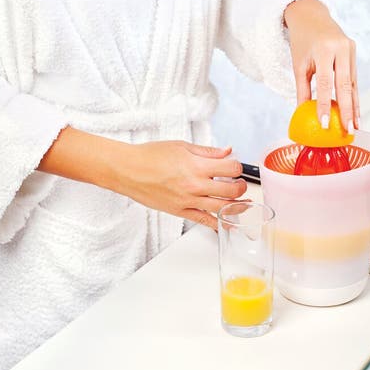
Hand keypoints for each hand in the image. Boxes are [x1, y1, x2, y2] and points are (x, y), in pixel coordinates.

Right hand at [117, 141, 246, 230]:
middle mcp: (194, 185)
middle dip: (241, 187)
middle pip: (231, 191)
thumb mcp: (182, 146)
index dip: (237, 167)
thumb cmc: (151, 156)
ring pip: (221, 209)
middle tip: (240, 183)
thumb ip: (208, 151)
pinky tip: (228, 223)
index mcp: (196, 166)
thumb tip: (227, 151)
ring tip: (242, 201)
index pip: (231, 168)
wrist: (128, 170)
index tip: (235, 166)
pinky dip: (219, 224)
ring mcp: (188, 201)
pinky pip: (204, 221)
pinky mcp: (180, 212)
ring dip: (236, 206)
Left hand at [283, 0, 358, 132]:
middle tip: (348, 130)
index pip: (325, 83)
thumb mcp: (298, 64)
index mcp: (323, 49)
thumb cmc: (302, 41)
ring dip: (354, 105)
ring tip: (355, 125)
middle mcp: (340, 48)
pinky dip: (354, 95)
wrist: (310, 15)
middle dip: (347, 110)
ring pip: (353, 82)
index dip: (325, 105)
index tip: (325, 124)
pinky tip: (354, 110)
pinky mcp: (354, 50)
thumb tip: (302, 114)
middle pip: (345, 84)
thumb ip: (302, 89)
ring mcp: (350, 48)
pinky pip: (353, 77)